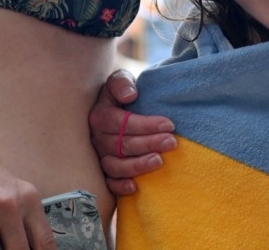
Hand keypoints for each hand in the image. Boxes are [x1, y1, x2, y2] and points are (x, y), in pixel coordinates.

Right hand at [88, 70, 174, 195]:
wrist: (116, 108)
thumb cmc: (122, 94)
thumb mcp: (120, 81)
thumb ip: (121, 83)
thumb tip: (130, 95)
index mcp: (99, 116)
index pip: (122, 123)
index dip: (146, 125)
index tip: (169, 125)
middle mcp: (97, 138)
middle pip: (122, 145)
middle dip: (149, 144)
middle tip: (172, 142)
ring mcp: (99, 157)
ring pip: (116, 166)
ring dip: (138, 165)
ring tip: (159, 161)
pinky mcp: (103, 172)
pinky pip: (108, 183)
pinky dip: (120, 187)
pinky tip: (135, 187)